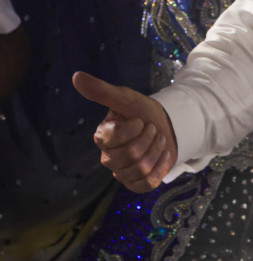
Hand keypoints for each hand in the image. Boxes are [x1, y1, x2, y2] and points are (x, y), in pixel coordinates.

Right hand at [72, 71, 176, 192]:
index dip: (133, 128)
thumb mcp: (126, 98)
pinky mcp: (137, 184)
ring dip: (158, 149)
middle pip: (130, 155)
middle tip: (152, 129)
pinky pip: (148, 183)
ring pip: (141, 168)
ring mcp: (122, 173)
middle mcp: (108, 158)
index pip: (112, 138)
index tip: (140, 120)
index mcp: (102, 137)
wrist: (167, 125)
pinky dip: (161, 167)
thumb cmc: (143, 111)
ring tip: (158, 139)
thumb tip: (76, 76)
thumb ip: (102, 91)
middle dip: (149, 138)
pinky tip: (164, 154)